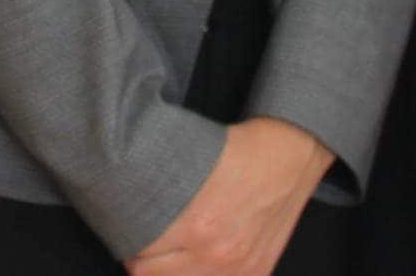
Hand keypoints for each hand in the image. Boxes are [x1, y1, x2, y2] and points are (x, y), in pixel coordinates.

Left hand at [127, 117, 333, 275]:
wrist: (291, 156)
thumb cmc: (239, 152)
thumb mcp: (191, 164)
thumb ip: (161, 194)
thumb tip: (129, 208)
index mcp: (196, 225)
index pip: (139, 257)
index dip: (126, 241)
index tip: (124, 231)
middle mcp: (216, 253)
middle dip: (141, 258)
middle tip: (139, 241)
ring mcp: (238, 269)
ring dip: (167, 271)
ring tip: (166, 251)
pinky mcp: (255, 273)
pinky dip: (199, 275)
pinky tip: (196, 258)